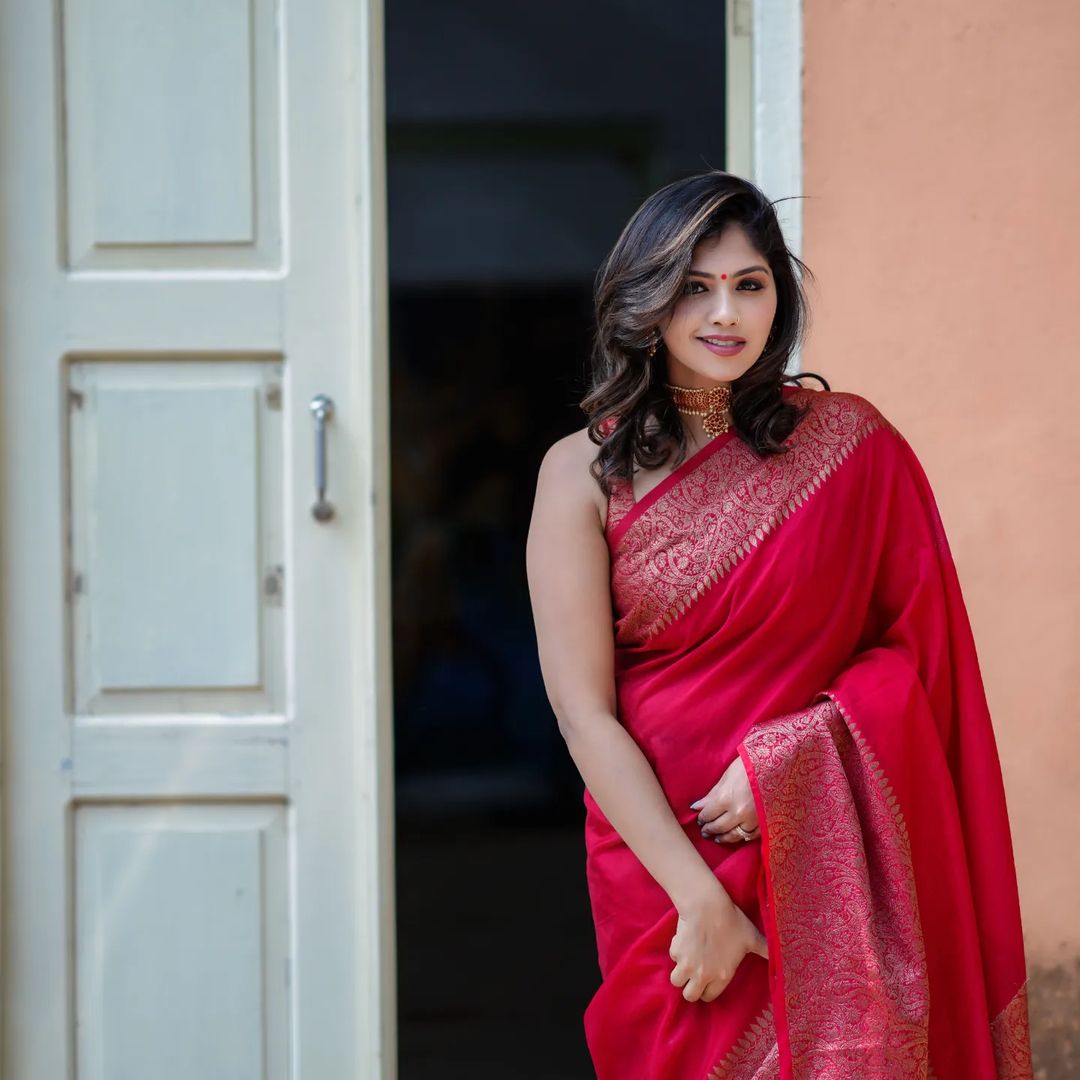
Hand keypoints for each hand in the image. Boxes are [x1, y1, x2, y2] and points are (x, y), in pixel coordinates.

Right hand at [669, 885, 767, 1002]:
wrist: (708, 905)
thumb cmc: (732, 922)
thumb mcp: (752, 938)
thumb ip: (765, 951)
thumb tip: (784, 958)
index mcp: (722, 976)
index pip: (709, 997)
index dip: (708, 990)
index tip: (708, 981)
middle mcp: (703, 976)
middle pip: (690, 996)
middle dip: (691, 988)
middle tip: (695, 975)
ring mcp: (687, 965)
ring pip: (677, 981)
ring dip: (680, 973)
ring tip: (687, 962)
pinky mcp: (676, 951)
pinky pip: (673, 959)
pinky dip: (677, 953)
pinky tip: (685, 942)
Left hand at [690, 754, 759, 843]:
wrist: (776, 765)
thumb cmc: (748, 766)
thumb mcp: (726, 777)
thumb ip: (711, 795)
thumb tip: (697, 807)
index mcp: (725, 798)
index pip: (708, 814)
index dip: (702, 818)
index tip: (700, 818)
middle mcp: (738, 812)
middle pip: (719, 827)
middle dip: (710, 829)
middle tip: (704, 831)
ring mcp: (752, 820)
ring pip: (734, 835)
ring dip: (723, 837)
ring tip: (717, 838)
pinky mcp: (764, 822)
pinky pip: (751, 836)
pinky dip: (742, 837)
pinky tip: (736, 836)